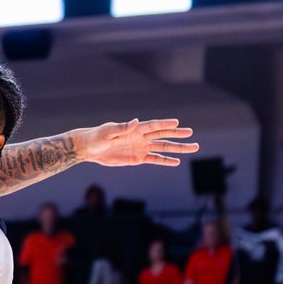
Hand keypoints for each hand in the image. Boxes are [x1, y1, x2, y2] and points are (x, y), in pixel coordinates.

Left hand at [82, 118, 197, 166]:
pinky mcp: (137, 158)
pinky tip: (176, 161)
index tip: (177, 122)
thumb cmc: (97, 137)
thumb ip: (122, 127)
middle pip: (162, 135)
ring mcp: (140, 148)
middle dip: (177, 134)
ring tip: (193, 147)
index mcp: (134, 129)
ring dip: (177, 148)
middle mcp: (140, 137)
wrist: (89, 148)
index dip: (165, 124)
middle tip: (191, 132)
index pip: (153, 126)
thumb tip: (135, 121)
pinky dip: (165, 161)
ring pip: (162, 148)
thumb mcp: (108, 132)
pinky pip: (155, 159)